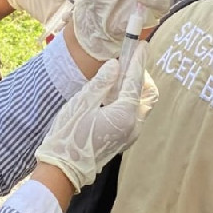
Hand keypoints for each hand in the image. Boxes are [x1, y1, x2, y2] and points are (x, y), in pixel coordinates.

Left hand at [6, 0, 79, 25]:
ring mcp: (60, 11)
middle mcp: (69, 2)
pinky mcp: (50, 19)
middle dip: (78, 14)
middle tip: (74, 15)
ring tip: (65, 21)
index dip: (85, 1)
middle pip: (78, 11)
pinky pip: (56, 25)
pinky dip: (58, 28)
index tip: (83, 4)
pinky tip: (58, 28)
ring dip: (69, 23)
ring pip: (68, 20)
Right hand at [35, 42, 157, 191]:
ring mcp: (131, 134)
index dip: (138, 60)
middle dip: (140, 74)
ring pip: (142, 104)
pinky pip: (134, 113)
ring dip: (134, 86)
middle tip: (127, 59)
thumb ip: (101, 82)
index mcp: (124, 114)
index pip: (135, 80)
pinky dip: (128, 99)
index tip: (141, 44)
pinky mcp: (124, 138)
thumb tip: (115, 64)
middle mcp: (134, 125)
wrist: (64, 169)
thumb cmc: (69, 135)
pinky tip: (111, 92)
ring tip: (117, 74)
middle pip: (147, 93)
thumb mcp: (82, 103)